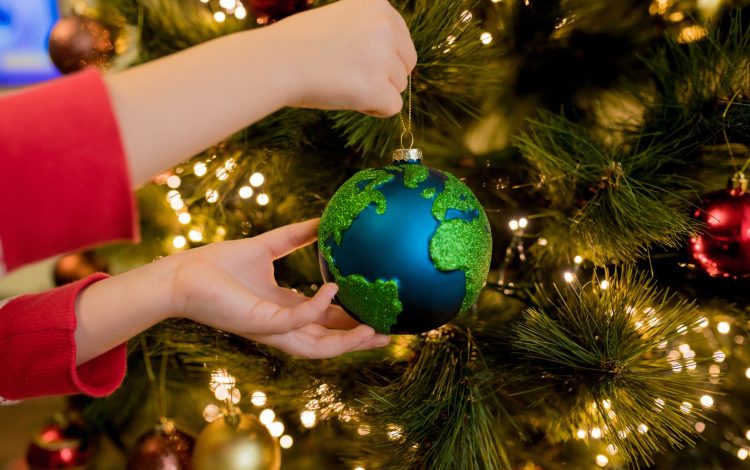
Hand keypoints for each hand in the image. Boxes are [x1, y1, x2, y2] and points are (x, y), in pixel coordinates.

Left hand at [168, 219, 389, 357]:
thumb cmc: (219, 265)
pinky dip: (318, 308)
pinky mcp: (260, 322)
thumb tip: (323, 219)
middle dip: (358, 341)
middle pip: (328, 342)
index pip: (325, 322)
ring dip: (347, 341)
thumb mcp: (267, 247)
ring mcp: (272, 327)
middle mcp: (282, 325)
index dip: (352, 321)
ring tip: (375, 329)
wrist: (183, 274)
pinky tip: (334, 290)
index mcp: (285, 310)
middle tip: (389, 334)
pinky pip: (296, 319)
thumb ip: (296, 236)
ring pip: (318, 345)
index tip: (379, 313)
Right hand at [265, 0, 416, 116]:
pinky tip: (348, 98)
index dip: (383, 57)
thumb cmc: (298, 44)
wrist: (276, 62)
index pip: (402, 41)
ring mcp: (384, 58)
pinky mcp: (378, 87)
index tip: (357, 60)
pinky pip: (392, 107)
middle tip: (349, 75)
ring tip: (342, 82)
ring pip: (398, 87)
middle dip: (384, 76)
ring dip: (375, 92)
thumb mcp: (339, 18)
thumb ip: (368, 31)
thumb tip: (392, 57)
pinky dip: (373, 109)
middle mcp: (387, 27)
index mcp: (378, 5)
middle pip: (405, 65)